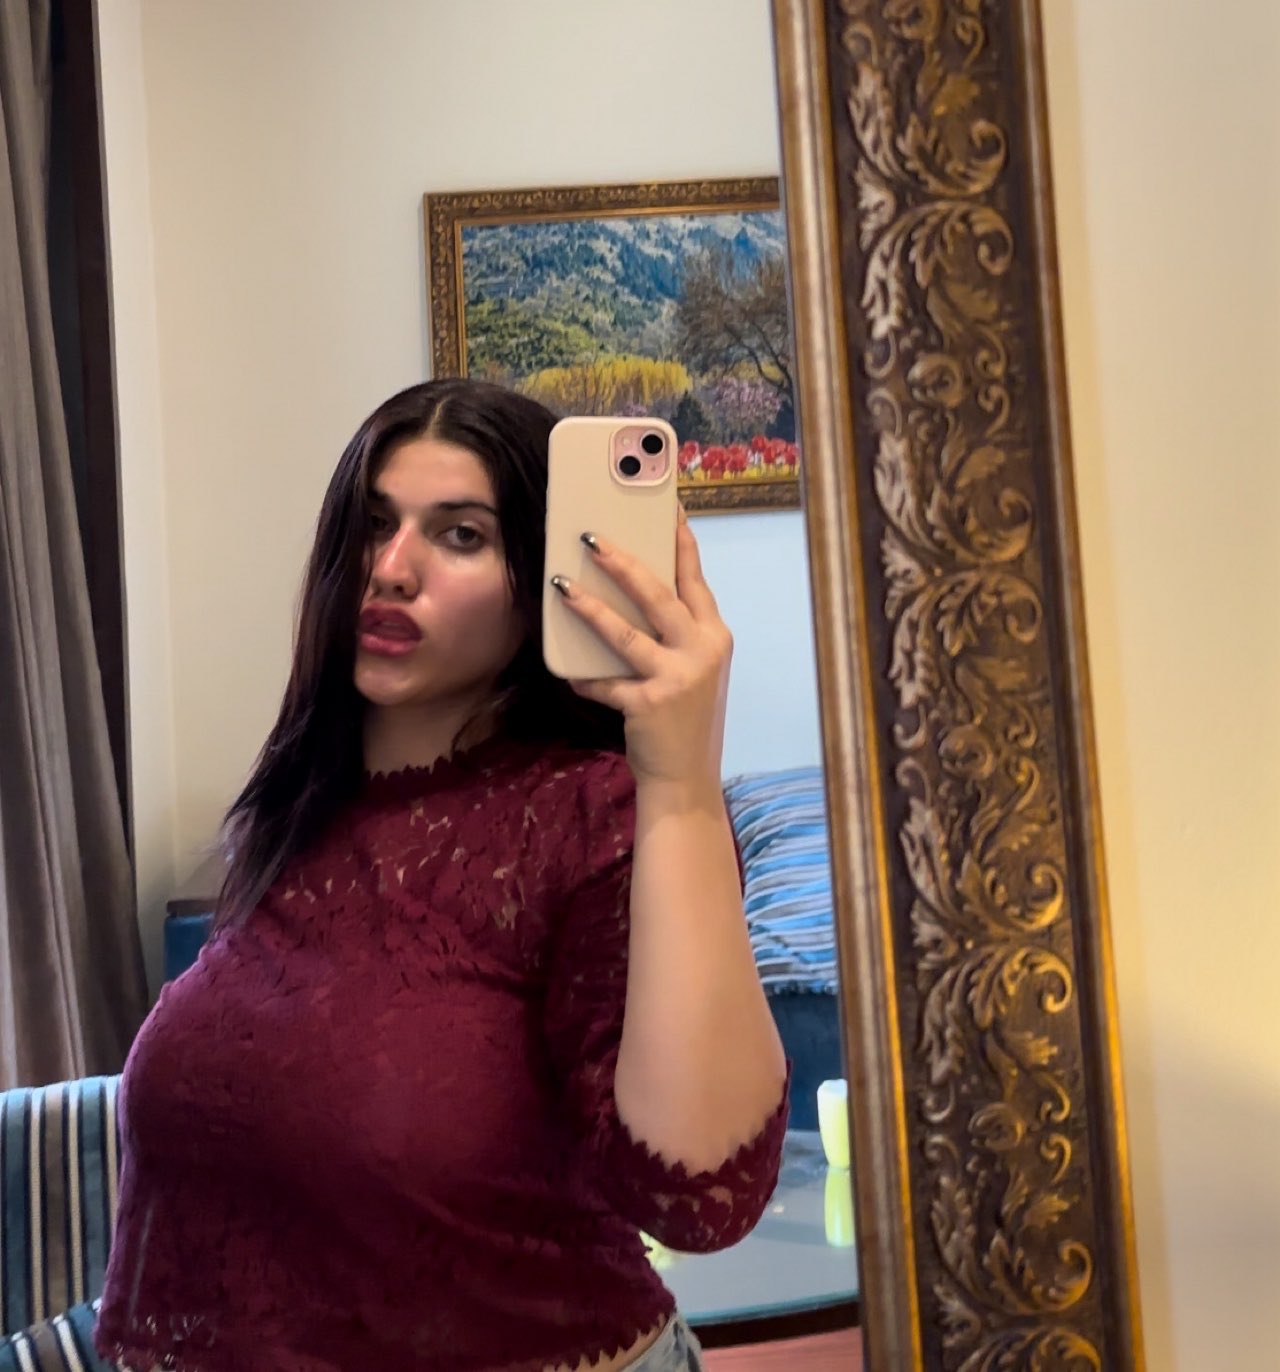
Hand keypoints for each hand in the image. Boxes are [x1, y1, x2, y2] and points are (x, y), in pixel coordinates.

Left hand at [551, 509, 731, 791]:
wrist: (687, 777)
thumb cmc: (684, 717)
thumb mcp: (692, 667)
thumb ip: (673, 632)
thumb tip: (630, 589)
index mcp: (714, 635)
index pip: (694, 577)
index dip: (678, 539)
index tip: (662, 506)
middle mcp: (702, 651)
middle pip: (659, 594)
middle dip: (623, 562)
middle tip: (590, 537)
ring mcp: (677, 678)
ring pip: (627, 632)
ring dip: (590, 606)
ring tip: (562, 584)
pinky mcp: (649, 704)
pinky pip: (606, 683)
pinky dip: (584, 677)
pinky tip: (567, 671)